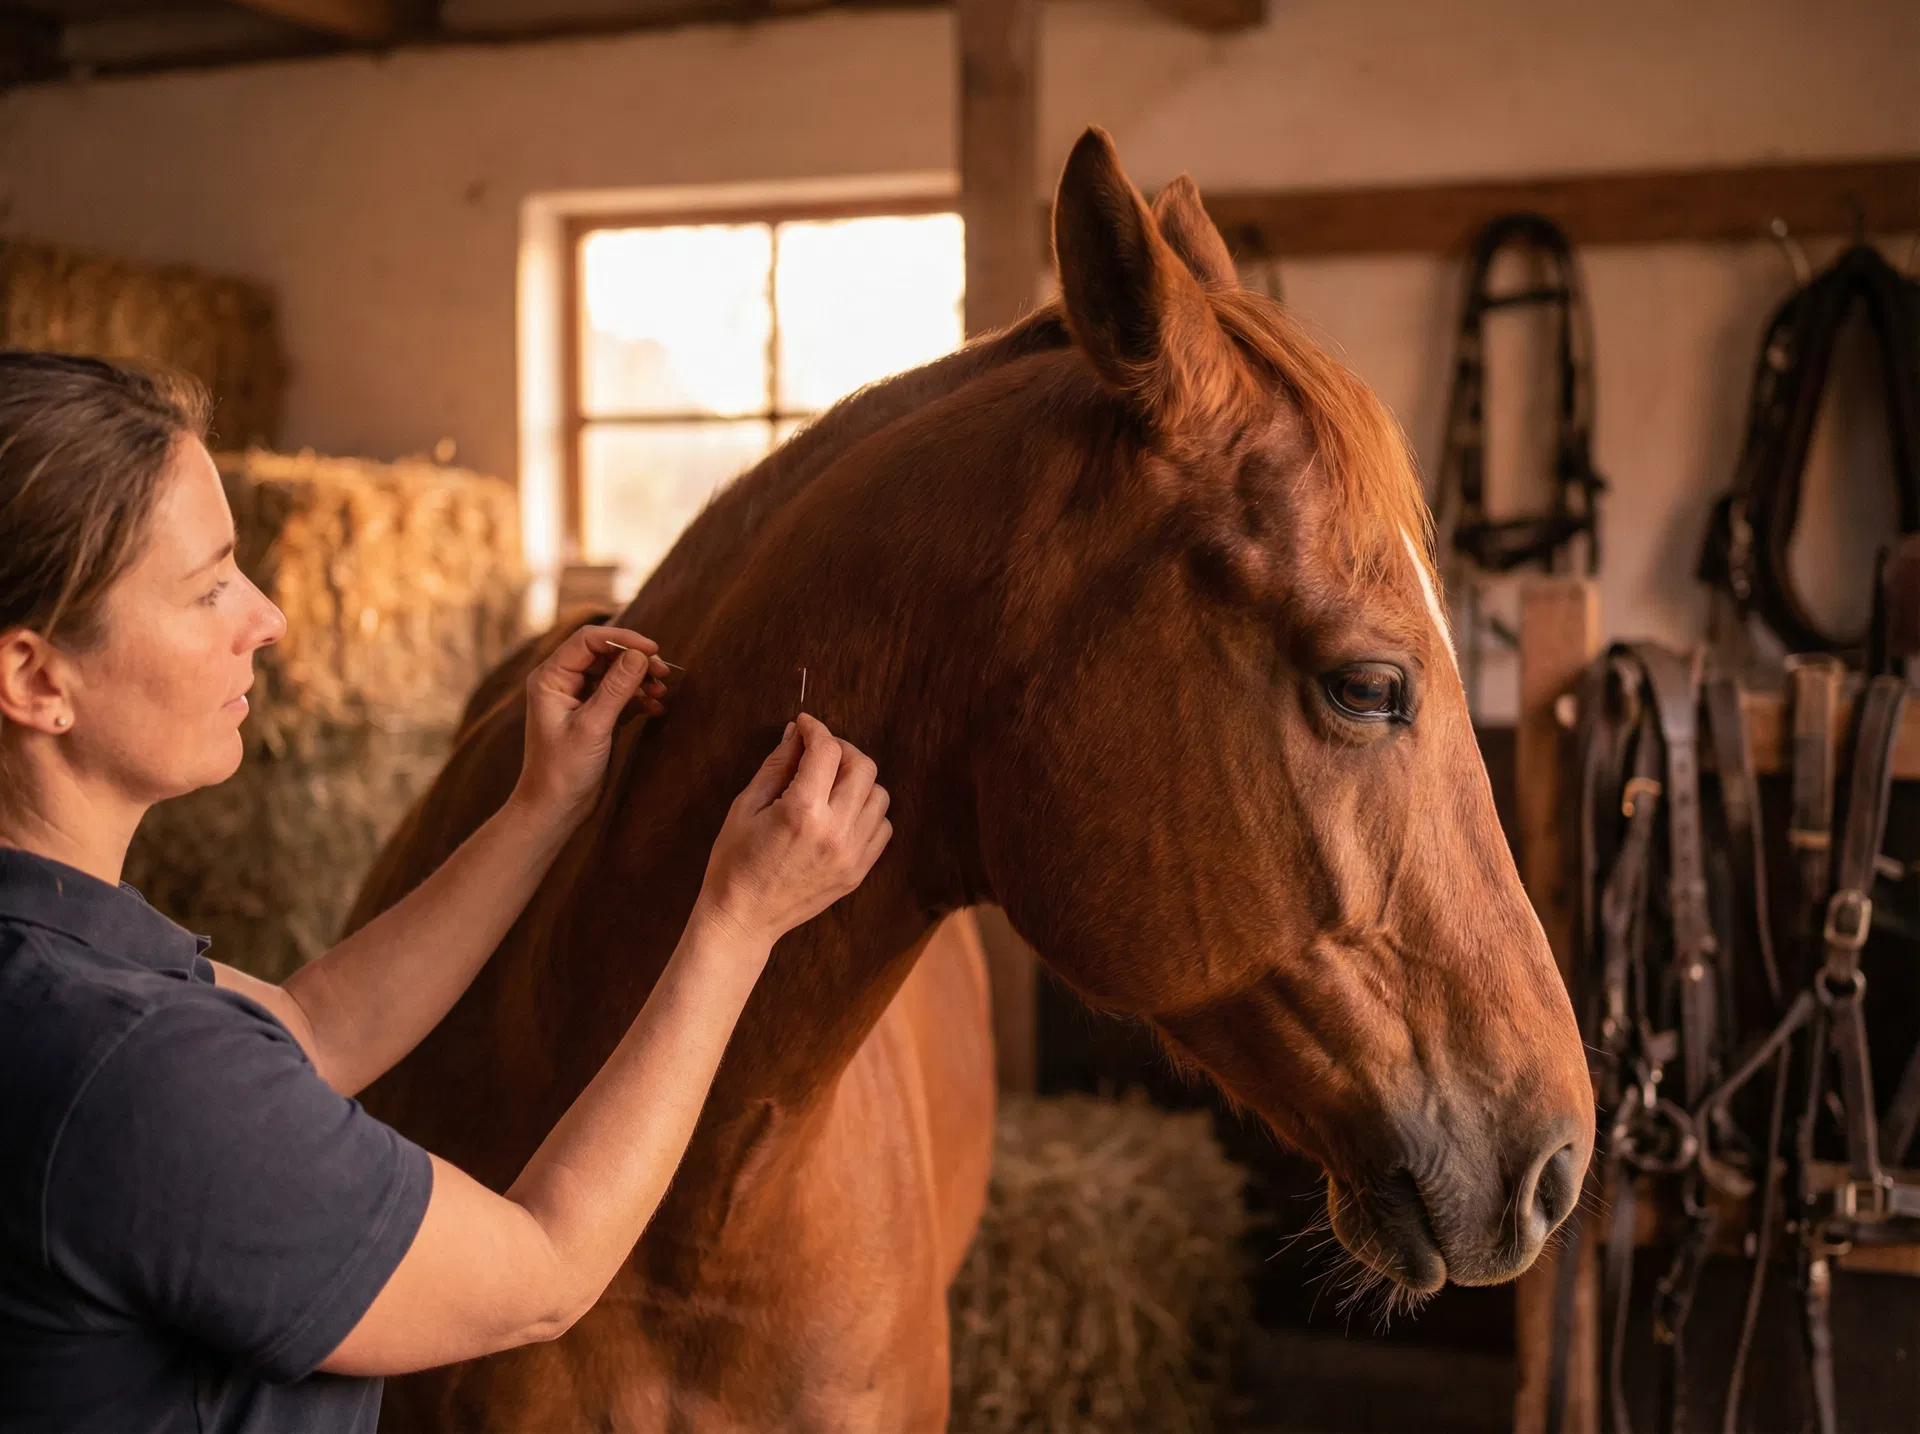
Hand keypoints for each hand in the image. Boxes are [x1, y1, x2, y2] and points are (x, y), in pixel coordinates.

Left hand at [511, 625, 670, 828]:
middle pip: (604, 654)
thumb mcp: (593, 727)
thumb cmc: (563, 770)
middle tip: (664, 672)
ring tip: (662, 692)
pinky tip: (656, 708)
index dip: (622, 640)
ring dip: (640, 679)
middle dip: (635, 661)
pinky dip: (638, 697)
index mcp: (551, 678)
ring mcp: (577, 698)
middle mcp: (562, 683)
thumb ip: (616, 688)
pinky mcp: (592, 715)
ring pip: (614, 674)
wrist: (554, 808)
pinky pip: (618, 694)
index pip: (588, 641)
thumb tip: (640, 655)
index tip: (653, 650)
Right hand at [698, 714, 892, 946]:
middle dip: (841, 749)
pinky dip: (868, 812)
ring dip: (858, 780)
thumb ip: (776, 766)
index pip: (827, 750)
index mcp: (802, 811)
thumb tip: (796, 734)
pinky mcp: (859, 871)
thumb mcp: (745, 807)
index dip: (816, 729)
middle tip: (819, 752)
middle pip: (862, 767)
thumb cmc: (734, 863)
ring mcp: (852, 854)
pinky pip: (882, 827)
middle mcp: (836, 831)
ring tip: (830, 784)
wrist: (743, 920)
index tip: (805, 725)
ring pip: (879, 795)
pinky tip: (842, 813)